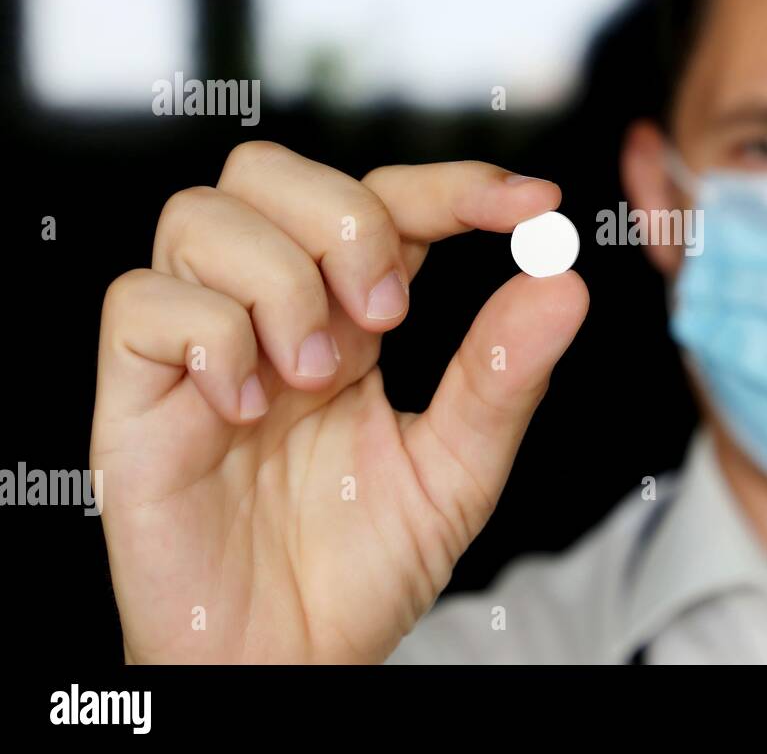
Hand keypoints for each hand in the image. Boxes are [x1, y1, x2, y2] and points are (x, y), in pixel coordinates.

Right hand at [90, 142, 587, 662]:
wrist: (290, 662)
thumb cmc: (364, 569)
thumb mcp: (457, 468)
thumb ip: (505, 373)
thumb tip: (564, 282)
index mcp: (353, 317)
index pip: (388, 200)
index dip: (454, 185)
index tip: (530, 202)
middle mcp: (272, 312)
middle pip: (272, 170)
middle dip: (346, 219)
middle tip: (389, 316)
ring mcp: (199, 346)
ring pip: (202, 214)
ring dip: (280, 280)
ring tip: (315, 376)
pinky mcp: (135, 394)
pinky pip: (141, 302)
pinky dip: (209, 336)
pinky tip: (247, 408)